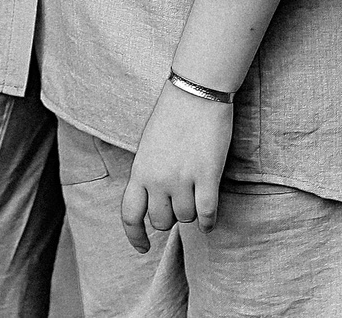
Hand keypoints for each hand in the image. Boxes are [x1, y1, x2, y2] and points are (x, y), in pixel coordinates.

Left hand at [122, 84, 232, 252]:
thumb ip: (148, 173)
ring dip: (192, 214)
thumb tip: (154, 199)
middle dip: (170, 218)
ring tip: (196, 198)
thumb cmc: (172, 115)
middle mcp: (157, 179)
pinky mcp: (207, 176)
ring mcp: (182, 179)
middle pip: (161, 221)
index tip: (143, 248)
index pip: (129, 214)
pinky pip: (208, 213)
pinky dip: (210, 221)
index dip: (135, 236)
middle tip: (179, 204)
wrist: (195, 92)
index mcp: (139, 170)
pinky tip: (211, 220)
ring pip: (186, 218)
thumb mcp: (149, 146)